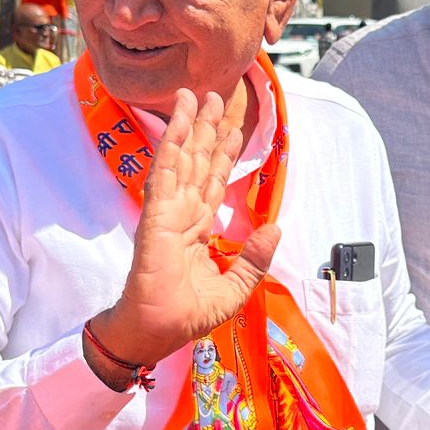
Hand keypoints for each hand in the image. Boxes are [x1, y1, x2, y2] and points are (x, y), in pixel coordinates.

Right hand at [90, 88, 279, 369]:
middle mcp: (182, 214)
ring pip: (180, 159)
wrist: (155, 333)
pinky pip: (164, 175)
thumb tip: (275, 228)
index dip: (222, 154)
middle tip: (213, 96)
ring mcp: (166, 212)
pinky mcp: (154, 217)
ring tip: (193, 96)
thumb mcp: (234, 290)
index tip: (232, 128)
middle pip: (197, 162)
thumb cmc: (185, 317)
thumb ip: (253, 260)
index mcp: (197, 229)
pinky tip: (176, 123)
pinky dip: (170, 147)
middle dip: (206, 129)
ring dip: (186, 126)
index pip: (213, 182)